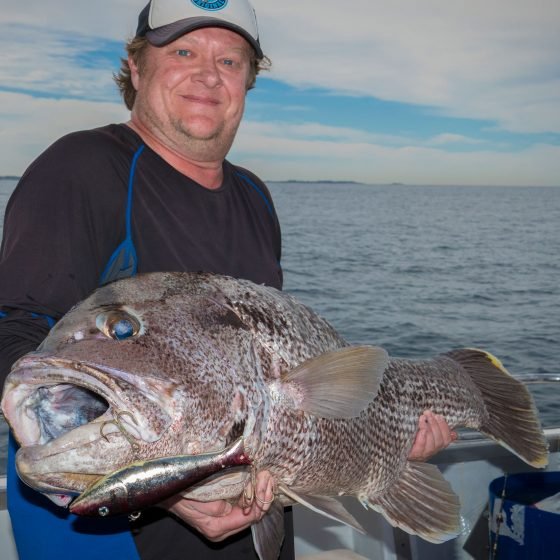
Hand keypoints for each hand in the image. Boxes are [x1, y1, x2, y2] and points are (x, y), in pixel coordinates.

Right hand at [159, 470, 274, 541]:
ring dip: (258, 494)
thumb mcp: (206, 496)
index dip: (261, 498)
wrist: (168, 491)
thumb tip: (247, 505)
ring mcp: (221, 525)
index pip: (251, 517)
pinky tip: (254, 482)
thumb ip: (226, 505)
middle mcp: (222, 530)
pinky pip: (240, 508)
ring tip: (264, 476)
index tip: (264, 479)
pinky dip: (249, 495)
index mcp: (219, 528)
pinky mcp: (220, 515)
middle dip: (263, 495)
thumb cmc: (184, 492)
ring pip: (248, 512)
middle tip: (267, 476)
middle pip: (253, 516)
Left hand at [408, 410, 456, 460]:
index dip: (445, 428)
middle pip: (439, 440)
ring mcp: (423, 454)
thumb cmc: (413, 441)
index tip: (439, 416)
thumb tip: (453, 433)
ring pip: (432, 443)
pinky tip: (422, 429)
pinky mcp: (414, 454)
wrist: (399, 453)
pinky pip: (422, 446)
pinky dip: (423, 437)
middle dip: (435, 424)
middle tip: (429, 413)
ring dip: (429, 428)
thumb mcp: (426, 436)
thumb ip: (437, 432)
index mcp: (436, 446)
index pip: (446, 439)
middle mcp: (432, 451)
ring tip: (423, 417)